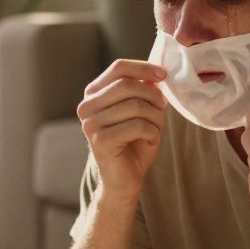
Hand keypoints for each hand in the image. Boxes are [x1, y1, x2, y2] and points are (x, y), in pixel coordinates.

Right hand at [77, 60, 167, 200]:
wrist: (125, 180)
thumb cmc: (134, 144)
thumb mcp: (141, 111)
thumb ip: (144, 90)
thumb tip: (156, 74)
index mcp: (93, 94)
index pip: (118, 68)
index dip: (143, 68)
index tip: (163, 75)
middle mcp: (86, 106)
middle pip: (127, 85)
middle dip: (152, 95)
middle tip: (163, 107)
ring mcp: (90, 124)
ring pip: (134, 106)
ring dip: (155, 117)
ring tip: (156, 128)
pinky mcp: (99, 141)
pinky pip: (136, 126)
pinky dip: (152, 132)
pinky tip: (150, 140)